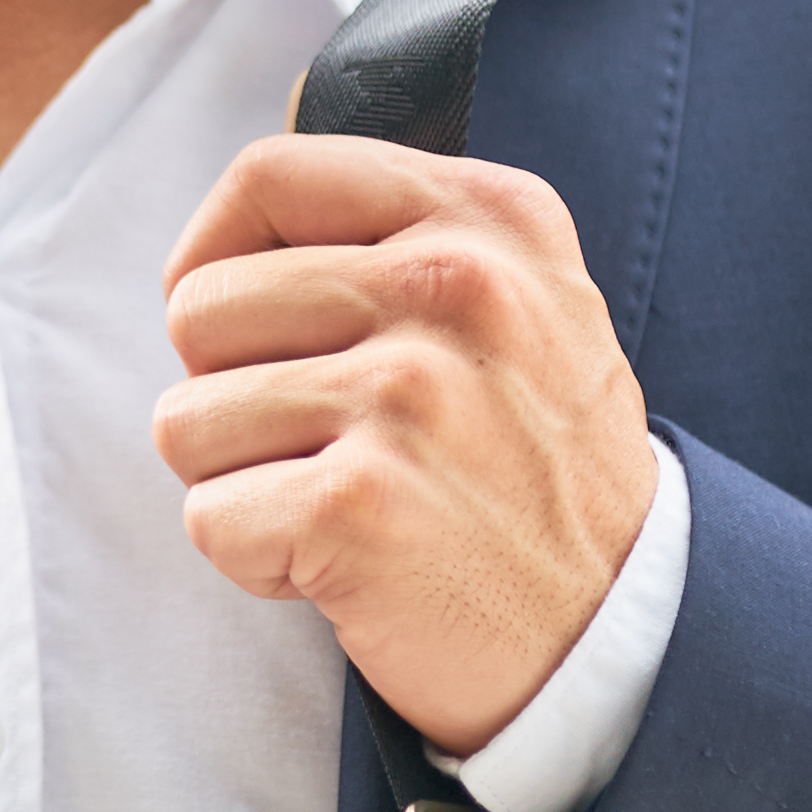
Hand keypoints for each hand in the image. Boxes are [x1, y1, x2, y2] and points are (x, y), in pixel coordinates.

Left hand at [151, 136, 656, 757]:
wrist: (624, 636)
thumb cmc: (537, 474)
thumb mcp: (522, 305)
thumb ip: (400, 241)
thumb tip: (228, 235)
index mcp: (491, 219)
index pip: (270, 176)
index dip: (214, 254)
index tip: (238, 326)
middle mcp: (455, 287)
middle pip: (202, 304)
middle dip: (229, 393)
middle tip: (324, 449)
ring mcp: (408, 395)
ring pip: (187, 416)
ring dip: (241, 482)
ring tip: (345, 507)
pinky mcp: (360, 505)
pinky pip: (208, 516)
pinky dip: (256, 560)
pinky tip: (345, 568)